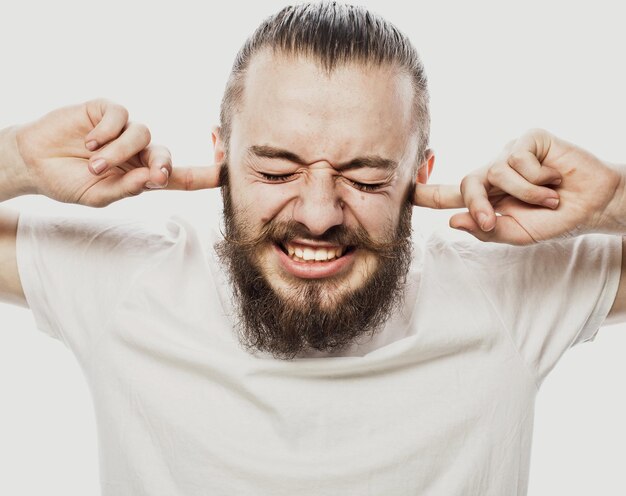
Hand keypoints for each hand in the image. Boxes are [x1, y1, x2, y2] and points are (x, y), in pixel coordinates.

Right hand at [13, 99, 220, 206]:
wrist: (33, 163)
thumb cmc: (68, 182)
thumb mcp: (97, 196)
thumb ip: (125, 189)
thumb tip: (153, 178)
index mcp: (142, 176)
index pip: (181, 177)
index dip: (206, 175)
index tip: (228, 172)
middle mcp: (138, 153)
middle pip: (165, 154)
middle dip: (162, 164)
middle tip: (151, 175)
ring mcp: (123, 131)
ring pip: (142, 134)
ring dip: (119, 152)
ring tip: (94, 163)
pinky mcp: (105, 111)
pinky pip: (120, 115)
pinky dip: (107, 131)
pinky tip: (88, 141)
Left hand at [414, 129, 624, 244]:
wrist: (593, 204)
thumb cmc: (555, 220)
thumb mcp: (519, 235)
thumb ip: (488, 230)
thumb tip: (452, 220)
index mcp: (485, 197)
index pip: (447, 195)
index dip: (424, 192)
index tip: (402, 191)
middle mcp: (492, 174)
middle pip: (466, 183)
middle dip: (478, 204)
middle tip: (493, 221)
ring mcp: (509, 154)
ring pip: (497, 172)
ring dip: (526, 194)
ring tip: (550, 199)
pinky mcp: (529, 139)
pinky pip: (520, 159)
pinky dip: (540, 178)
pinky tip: (556, 179)